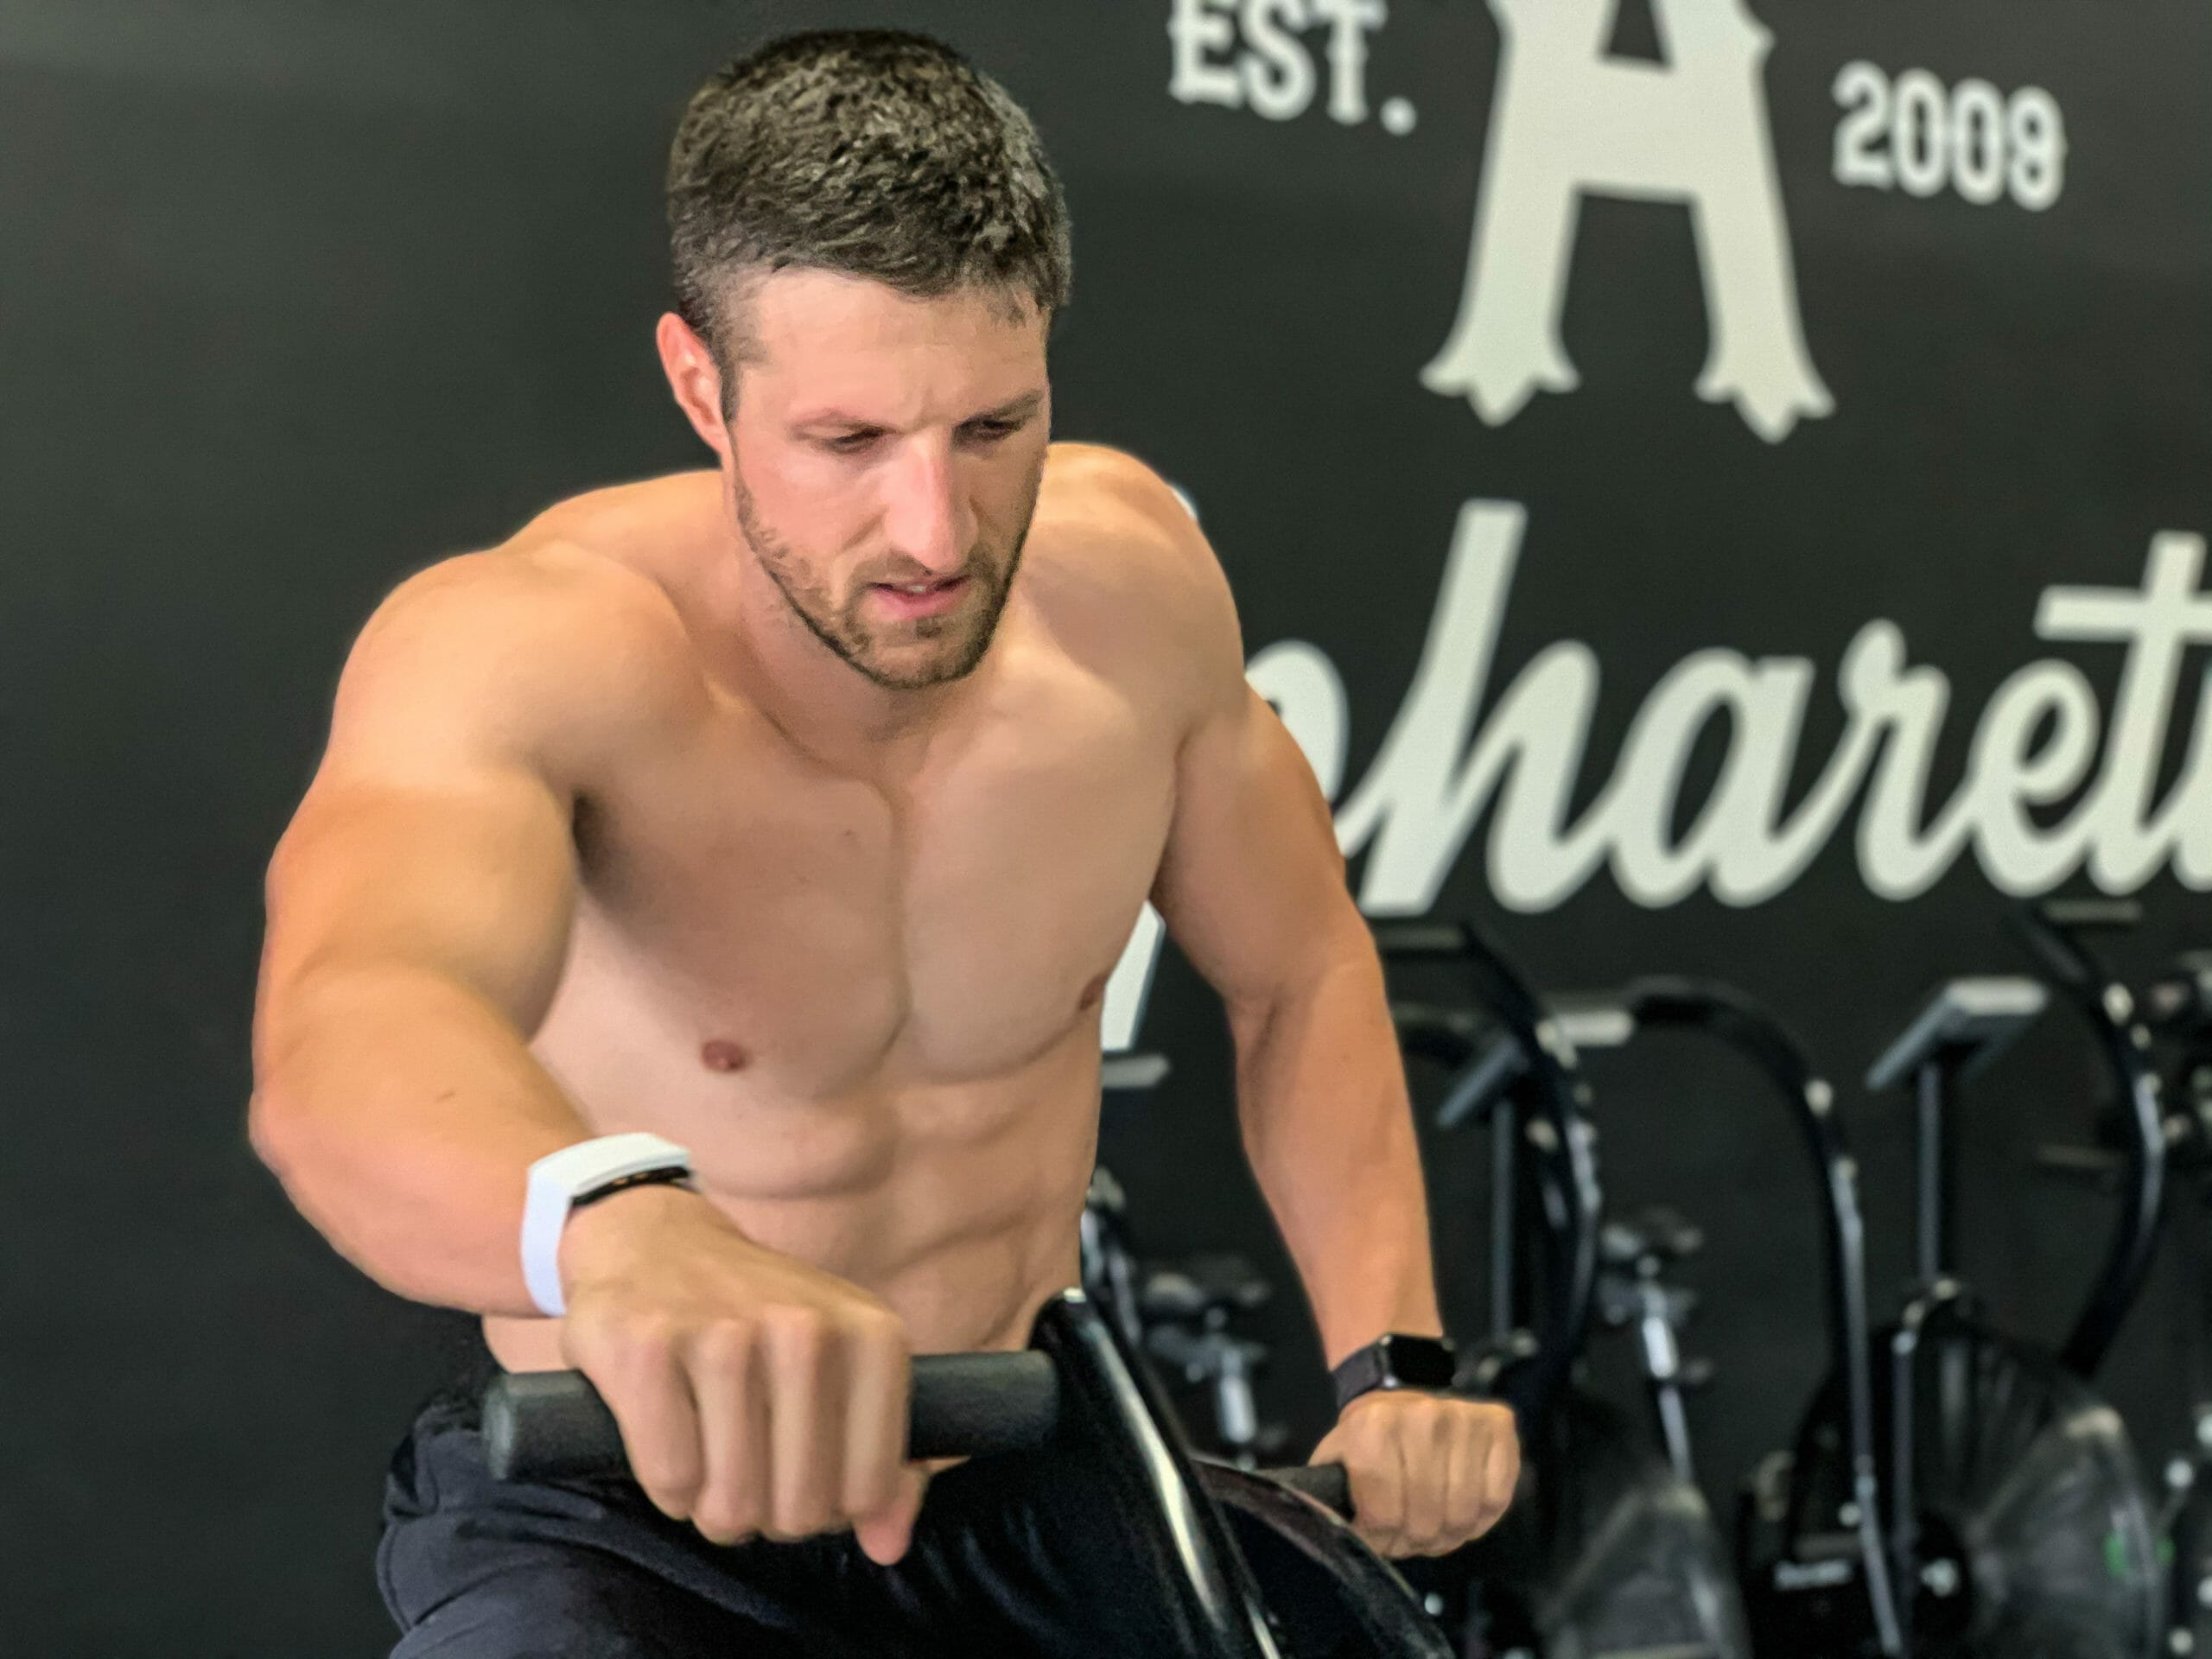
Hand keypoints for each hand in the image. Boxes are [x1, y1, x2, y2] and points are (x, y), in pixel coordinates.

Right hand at [554, 1183, 923, 1563]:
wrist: (657, 1242)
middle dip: (768, 1513)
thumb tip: (888, 1545)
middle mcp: (806, 1330)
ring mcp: (725, 1336)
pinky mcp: (648, 1348)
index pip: (867, 1491)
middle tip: (748, 1472)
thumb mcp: (844, 1367)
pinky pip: (671, 1481)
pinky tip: (671, 1443)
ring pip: (731, 1504)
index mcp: (872, 1336)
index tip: (803, 1475)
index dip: (831, 1507)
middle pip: (799, 1508)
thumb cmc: (759, 1321)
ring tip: (710, 1462)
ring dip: (713, 1506)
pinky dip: (667, 1489)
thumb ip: (882, 1458)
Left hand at [1309, 1389, 1519, 1557]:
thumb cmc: (1366, 1441)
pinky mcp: (1499, 1425)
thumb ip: (1332, 1502)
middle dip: (1414, 1540)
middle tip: (1406, 1533)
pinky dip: (1479, 1518)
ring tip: (1431, 1524)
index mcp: (1375, 1427)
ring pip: (1463, 1516)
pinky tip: (1459, 1508)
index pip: (1385, 1518)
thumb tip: (1341, 1541)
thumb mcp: (1335, 1465)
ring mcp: (1466, 1418)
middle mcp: (1424, 1417)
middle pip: (1427, 1522)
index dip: (1380, 1539)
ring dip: (1447, 1535)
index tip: (1375, 1533)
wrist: (1399, 1394)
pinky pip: (1497, 1499)